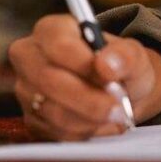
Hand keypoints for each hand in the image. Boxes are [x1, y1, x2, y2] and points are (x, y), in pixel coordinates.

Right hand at [8, 14, 160, 140]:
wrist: (120, 90)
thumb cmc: (122, 65)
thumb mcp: (134, 54)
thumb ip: (125, 55)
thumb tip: (106, 63)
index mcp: (52, 30)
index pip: (59, 46)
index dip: (84, 64)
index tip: (109, 78)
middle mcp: (30, 58)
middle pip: (50, 81)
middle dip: (88, 99)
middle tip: (117, 109)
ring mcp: (27, 90)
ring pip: (52, 110)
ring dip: (88, 118)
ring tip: (115, 115)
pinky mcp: (32, 119)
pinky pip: (53, 131)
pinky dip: (83, 131)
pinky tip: (102, 124)